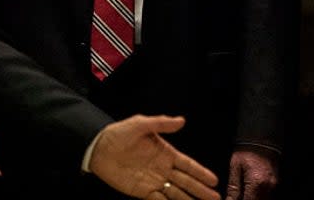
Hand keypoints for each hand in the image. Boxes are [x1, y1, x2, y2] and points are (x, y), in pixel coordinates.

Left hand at [89, 115, 219, 199]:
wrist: (98, 147)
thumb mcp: (141, 124)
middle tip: (216, 199)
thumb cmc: (120, 133)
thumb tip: (182, 121)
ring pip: (175, 193)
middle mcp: (163, 169)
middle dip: (201, 191)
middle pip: (186, 182)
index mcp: (166, 153)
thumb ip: (161, 123)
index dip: (201, 173)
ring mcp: (153, 181)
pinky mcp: (141, 191)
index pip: (188, 165)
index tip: (214, 180)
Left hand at [225, 148, 276, 199]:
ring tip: (244, 193)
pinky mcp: (275, 182)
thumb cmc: (247, 149)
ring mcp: (273, 185)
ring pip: (263, 199)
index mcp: (256, 183)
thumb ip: (233, 187)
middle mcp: (268, 186)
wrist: (262, 137)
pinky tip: (250, 191)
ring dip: (252, 198)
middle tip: (238, 195)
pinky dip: (258, 195)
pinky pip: (266, 194)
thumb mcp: (235, 167)